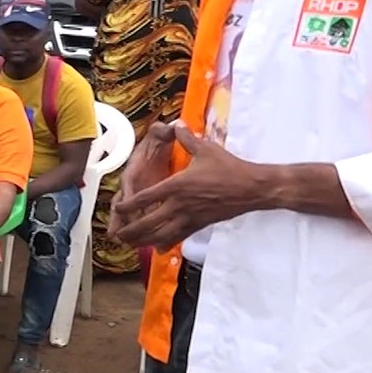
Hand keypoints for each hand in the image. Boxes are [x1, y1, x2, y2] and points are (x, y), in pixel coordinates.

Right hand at [106, 121, 177, 238]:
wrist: (158, 147)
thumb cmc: (158, 142)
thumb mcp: (161, 134)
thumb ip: (163, 131)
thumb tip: (169, 126)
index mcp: (134, 170)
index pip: (128, 185)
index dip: (126, 198)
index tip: (124, 209)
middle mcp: (132, 186)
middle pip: (122, 206)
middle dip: (120, 221)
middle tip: (117, 235)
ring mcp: (138, 196)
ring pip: (129, 216)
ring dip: (128, 230)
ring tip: (127, 244)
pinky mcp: (145, 203)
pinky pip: (143, 219)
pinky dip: (147, 231)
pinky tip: (151, 244)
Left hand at [114, 125, 263, 250]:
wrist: (253, 188)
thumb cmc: (229, 168)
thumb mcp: (205, 148)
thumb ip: (186, 138)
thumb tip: (177, 123)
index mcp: (177, 185)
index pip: (146, 197)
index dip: (129, 204)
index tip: (117, 208)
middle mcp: (180, 205)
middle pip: (150, 222)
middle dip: (132, 230)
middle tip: (118, 236)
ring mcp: (191, 217)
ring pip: (163, 234)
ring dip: (145, 240)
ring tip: (132, 245)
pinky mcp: (201, 224)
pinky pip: (180, 236)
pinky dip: (167, 243)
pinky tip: (158, 249)